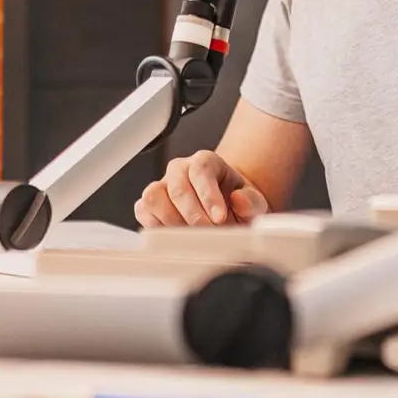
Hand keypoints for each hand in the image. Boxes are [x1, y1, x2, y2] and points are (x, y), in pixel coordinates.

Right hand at [134, 150, 269, 226]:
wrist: (225, 211)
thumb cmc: (236, 205)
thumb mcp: (254, 203)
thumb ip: (251, 201)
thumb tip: (239, 200)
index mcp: (206, 162)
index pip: (201, 169)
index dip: (209, 195)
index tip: (219, 218)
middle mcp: (180, 170)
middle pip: (177, 186)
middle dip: (193, 215)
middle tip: (208, 233)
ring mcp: (162, 186)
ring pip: (154, 196)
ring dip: (172, 220)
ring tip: (191, 236)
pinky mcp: (149, 204)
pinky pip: (143, 211)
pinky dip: (155, 226)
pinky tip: (174, 236)